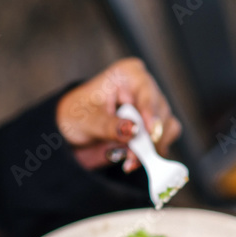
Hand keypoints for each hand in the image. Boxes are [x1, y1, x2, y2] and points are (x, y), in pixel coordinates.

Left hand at [56, 58, 181, 171]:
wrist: (72, 133)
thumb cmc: (76, 116)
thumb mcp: (87, 120)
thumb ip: (110, 126)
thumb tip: (133, 130)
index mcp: (128, 75)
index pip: (146, 93)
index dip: (150, 112)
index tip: (149, 130)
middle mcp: (144, 89)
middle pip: (159, 113)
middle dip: (147, 138)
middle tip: (132, 156)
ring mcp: (152, 108)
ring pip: (164, 130)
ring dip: (148, 149)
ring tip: (128, 161)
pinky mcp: (154, 128)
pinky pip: (161, 142)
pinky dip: (150, 154)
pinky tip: (132, 161)